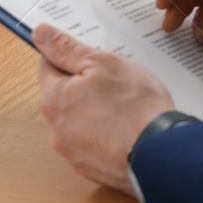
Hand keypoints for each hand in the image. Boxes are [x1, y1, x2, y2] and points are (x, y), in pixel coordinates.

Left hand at [33, 24, 174, 194]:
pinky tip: (127, 126)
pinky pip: (94, 141)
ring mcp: (74, 153)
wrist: (161, 154)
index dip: (69, 55)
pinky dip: (106, 132)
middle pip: (65, 94)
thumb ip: (67, 48)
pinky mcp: (92, 168)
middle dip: (86, 83)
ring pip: (80, 119)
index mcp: (54, 99)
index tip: (87, 54)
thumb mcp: (102, 63)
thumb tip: (40, 33)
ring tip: (126, 104)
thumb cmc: (135, 107)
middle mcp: (56, 129)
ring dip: (96, 109)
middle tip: (114, 78)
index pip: (48, 65)